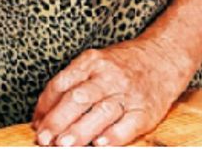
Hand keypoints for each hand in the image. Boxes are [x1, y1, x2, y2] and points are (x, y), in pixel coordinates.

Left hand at [31, 40, 185, 146]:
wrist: (164, 57)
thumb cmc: (123, 65)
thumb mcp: (96, 63)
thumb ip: (70, 84)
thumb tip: (41, 115)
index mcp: (93, 62)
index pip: (62, 83)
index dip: (46, 106)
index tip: (37, 124)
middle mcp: (110, 76)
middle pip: (79, 98)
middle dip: (59, 120)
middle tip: (44, 138)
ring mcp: (129, 93)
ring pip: (101, 112)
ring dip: (80, 130)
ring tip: (64, 144)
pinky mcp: (145, 111)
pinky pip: (128, 125)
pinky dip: (113, 136)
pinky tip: (100, 144)